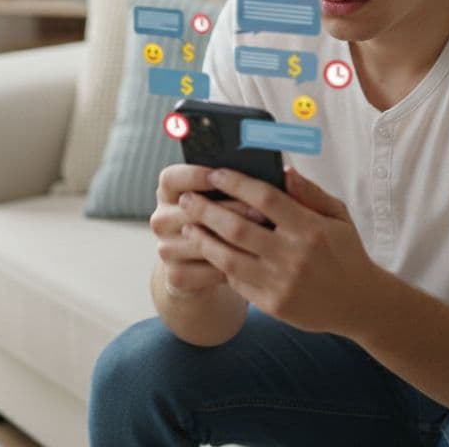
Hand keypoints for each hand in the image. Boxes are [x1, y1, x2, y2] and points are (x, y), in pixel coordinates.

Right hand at [151, 164, 268, 297]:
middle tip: (260, 211)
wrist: (202, 263)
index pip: (171, 178)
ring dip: (234, 240)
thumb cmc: (225, 219)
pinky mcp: (176, 275)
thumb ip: (247, 181)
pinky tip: (254, 261)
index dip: (194, 175)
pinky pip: (207, 269)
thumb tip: (288, 173)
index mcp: (168, 191)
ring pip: (201, 242)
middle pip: (190, 210)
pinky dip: (232, 266)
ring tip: (264, 237)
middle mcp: (161, 219)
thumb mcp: (227, 196)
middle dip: (228, 209)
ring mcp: (165, 248)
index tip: (220, 176)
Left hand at [178, 166, 375, 332]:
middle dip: (205, 210)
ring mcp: (282, 283)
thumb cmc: (346, 252)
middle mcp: (294, 256)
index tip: (215, 173)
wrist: (360, 303)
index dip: (235, 183)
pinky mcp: (274, 305)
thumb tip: (283, 170)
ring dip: (203, 240)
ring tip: (188, 226)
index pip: (264, 198)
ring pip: (228, 258)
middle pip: (237, 228)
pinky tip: (209, 251)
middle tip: (187, 199)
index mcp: (310, 228)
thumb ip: (310, 193)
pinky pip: (237, 282)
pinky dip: (220, 265)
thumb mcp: (338, 216)